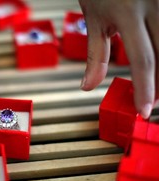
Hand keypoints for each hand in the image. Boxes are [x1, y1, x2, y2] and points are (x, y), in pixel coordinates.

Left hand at [79, 0, 158, 118]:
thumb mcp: (93, 20)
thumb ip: (96, 55)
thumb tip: (88, 86)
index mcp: (127, 13)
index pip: (142, 60)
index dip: (146, 89)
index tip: (144, 110)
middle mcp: (153, 5)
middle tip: (154, 100)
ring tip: (157, 84)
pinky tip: (158, 60)